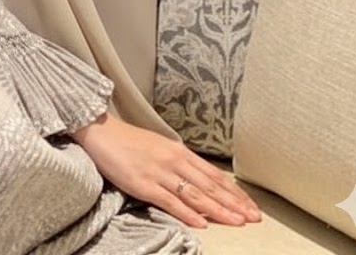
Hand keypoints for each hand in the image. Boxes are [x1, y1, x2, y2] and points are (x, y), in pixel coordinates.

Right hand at [72, 113, 261, 229]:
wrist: (101, 132)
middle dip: (233, 203)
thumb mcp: (159, 147)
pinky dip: (187, 213)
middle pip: (209, 185)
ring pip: (195, 194)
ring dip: (218, 210)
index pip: (213, 175)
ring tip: (237, 222)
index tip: (250, 205)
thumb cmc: (128, 141)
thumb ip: (179, 163)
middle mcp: (173, 161)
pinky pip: (169, 201)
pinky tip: (201, 223)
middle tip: (253, 218)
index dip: (234, 191)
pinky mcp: (143, 184)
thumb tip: (199, 180)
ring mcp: (159, 172)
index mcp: (179, 151)